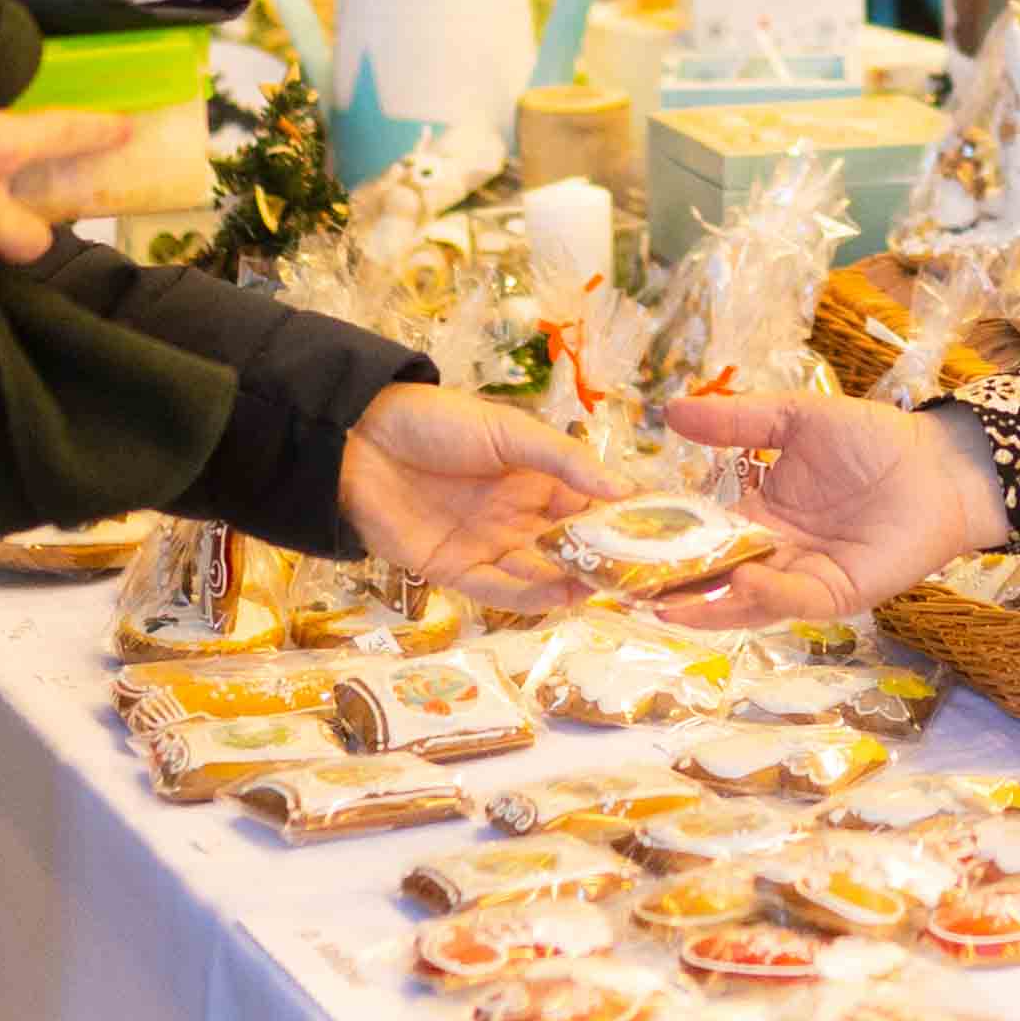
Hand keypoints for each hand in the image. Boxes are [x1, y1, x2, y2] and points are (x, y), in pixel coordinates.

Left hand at [336, 384, 627, 607]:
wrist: (358, 439)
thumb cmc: (436, 422)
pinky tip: (563, 596)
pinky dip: (531, 598)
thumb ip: (563, 459)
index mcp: (533, 478)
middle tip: (641, 575)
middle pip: (568, 545)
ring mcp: (486, 545)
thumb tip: (622, 490)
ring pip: (539, 573)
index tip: (661, 536)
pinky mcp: (453, 571)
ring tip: (607, 588)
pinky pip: (498, 591)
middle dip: (602, 560)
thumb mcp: (508, 431)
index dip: (620, 520)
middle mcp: (515, 516)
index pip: (587, 504)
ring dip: (571, 583)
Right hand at [645, 391, 1013, 626]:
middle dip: (668, 587)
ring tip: (664, 603)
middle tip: (619, 590)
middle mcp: (772, 553)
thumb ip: (736, 422)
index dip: (659, 539)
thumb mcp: (795, 420)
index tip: (612, 539)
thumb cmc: (872, 439)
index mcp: (757, 513)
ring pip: (743, 599)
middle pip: (710, 576)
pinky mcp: (836, 593)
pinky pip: (793, 598)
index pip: (697, 534)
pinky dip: (766, 593)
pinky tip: (739, 579)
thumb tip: (670, 410)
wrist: (938, 464)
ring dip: (706, 603)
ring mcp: (802, 577)